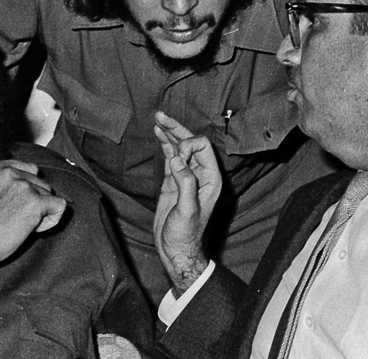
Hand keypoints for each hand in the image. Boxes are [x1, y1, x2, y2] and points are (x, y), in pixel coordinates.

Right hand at [0, 159, 66, 271]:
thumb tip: (12, 179)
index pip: (28, 169)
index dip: (27, 188)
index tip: (17, 203)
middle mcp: (11, 173)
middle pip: (39, 183)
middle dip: (33, 200)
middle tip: (17, 218)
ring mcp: (24, 186)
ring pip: (48, 195)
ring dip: (41, 211)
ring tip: (22, 225)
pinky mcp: (36, 203)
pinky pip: (59, 206)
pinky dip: (53, 218)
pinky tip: (37, 228)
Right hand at [153, 111, 220, 293]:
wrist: (176, 250)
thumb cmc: (185, 235)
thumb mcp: (187, 210)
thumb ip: (185, 183)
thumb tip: (176, 158)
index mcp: (210, 179)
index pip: (201, 148)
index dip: (187, 146)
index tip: (174, 157)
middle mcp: (200, 174)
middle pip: (190, 143)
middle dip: (177, 129)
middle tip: (160, 116)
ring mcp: (186, 177)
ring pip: (179, 148)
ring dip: (169, 133)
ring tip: (157, 120)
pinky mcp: (173, 182)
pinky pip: (170, 158)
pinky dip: (164, 145)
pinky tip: (157, 134)